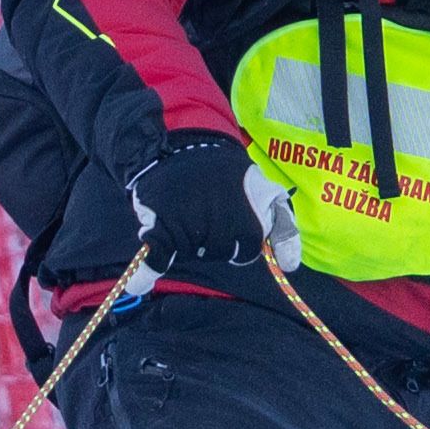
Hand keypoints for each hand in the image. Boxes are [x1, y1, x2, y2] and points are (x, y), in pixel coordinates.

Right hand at [128, 129, 300, 273]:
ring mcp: (189, 227)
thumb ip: (284, 227)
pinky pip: (155, 259)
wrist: (181, 145)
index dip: (239, 239)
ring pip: (191, 255)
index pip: (246, 251)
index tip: (232, 219)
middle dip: (215, 239)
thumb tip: (291, 265)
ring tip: (189, 211)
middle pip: (219, 253)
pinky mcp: (160, 227)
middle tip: (207, 211)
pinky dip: (145, 272)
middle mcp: (220, 226)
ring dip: (189, 241)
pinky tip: (139, 283)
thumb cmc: (227, 174)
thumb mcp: (267, 192)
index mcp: (248, 221)